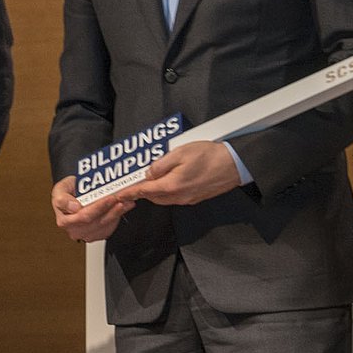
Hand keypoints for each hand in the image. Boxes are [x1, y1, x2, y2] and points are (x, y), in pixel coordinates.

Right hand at [53, 175, 133, 243]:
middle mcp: (74, 230)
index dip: (99, 207)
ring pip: (105, 226)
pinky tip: (123, 208)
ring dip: (117, 214)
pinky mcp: (95, 235)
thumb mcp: (60, 189)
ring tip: (125, 202)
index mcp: (64, 221)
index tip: (109, 198)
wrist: (73, 195)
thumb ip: (63, 199)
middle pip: (96, 222)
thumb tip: (74, 207)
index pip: (84, 216)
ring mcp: (85, 234)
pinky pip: (109, 229)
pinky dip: (117, 218)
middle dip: (111, 210)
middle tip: (120, 199)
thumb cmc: (67, 192)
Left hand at [117, 141, 244, 207]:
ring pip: (164, 198)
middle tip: (135, 181)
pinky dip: (168, 190)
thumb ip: (160, 165)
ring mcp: (188, 198)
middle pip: (153, 197)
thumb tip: (149, 173)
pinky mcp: (196, 197)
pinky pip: (175, 197)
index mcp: (171, 186)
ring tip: (152, 177)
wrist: (234, 165)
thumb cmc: (209, 156)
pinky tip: (170, 179)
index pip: (144, 191)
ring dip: (155, 190)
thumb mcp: (179, 153)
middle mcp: (178, 196)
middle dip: (142, 190)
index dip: (129, 193)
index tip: (118, 195)